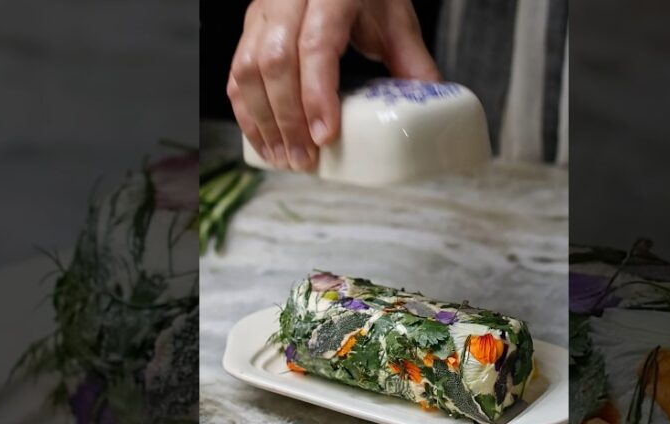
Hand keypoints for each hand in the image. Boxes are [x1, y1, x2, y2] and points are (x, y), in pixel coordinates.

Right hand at [228, 0, 439, 170]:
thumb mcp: (395, 20)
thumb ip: (412, 62)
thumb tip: (432, 107)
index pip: (315, 45)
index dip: (316, 95)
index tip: (325, 135)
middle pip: (275, 62)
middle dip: (287, 120)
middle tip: (303, 161)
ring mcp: (264, 12)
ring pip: (248, 69)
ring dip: (263, 122)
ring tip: (284, 160)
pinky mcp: (250, 27)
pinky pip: (237, 72)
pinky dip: (246, 112)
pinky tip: (263, 141)